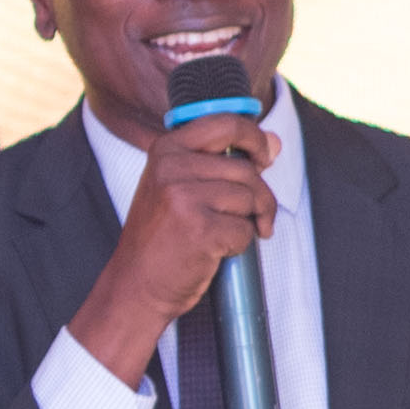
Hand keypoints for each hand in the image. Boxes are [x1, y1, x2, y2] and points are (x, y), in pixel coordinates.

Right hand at [71, 124, 273, 392]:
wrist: (135, 285)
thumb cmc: (162, 237)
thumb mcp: (178, 186)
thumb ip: (221, 162)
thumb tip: (274, 143)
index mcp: (166, 150)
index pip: (226, 123)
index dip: (254, 137)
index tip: (265, 157)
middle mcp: (171, 168)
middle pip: (246, 169)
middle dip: (259, 196)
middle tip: (254, 215)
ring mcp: (183, 197)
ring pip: (250, 198)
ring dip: (250, 221)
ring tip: (227, 235)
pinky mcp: (200, 229)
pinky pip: (245, 230)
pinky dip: (239, 245)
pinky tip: (215, 251)